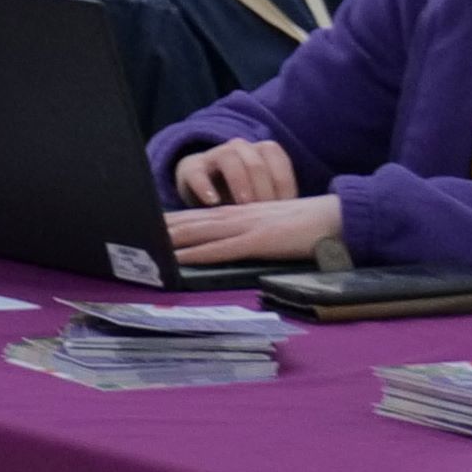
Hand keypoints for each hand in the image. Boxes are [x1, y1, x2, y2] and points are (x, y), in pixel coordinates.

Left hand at [163, 195, 346, 269]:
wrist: (338, 218)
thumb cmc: (310, 226)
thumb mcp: (274, 225)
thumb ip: (254, 232)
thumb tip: (236, 244)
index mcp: (242, 213)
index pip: (199, 216)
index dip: (172, 221)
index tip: (148, 225)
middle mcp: (238, 216)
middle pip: (192, 222)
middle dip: (162, 228)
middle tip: (132, 231)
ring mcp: (247, 228)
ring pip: (200, 232)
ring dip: (172, 239)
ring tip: (146, 243)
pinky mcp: (259, 241)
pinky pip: (223, 249)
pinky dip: (199, 254)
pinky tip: (181, 259)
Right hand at [172, 137, 295, 208]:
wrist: (205, 188)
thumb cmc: (246, 195)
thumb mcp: (266, 193)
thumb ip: (281, 199)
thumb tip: (303, 220)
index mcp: (263, 151)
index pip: (278, 160)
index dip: (284, 185)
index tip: (287, 210)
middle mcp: (240, 148)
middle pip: (256, 162)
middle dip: (263, 188)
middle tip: (267, 213)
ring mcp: (214, 154)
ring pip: (230, 158)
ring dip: (240, 182)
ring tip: (244, 204)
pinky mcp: (191, 167)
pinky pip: (198, 173)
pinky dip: (205, 187)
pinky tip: (213, 202)